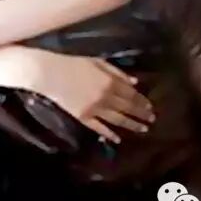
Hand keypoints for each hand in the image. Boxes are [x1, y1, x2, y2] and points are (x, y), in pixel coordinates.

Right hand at [29, 51, 154, 142]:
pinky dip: (109, 133)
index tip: (150, 107)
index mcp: (110, 81)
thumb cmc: (73, 63)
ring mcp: (94, 109)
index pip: (132, 94)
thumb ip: (117, 72)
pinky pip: (99, 127)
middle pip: (128, 107)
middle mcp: (106, 97)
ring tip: (142, 129)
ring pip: (117, 119)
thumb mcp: (97, 61)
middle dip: (141, 114)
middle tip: (152, 119)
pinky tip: (117, 138)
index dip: (142, 101)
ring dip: (131, 125)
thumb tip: (134, 82)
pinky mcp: (83, 117)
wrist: (49, 73)